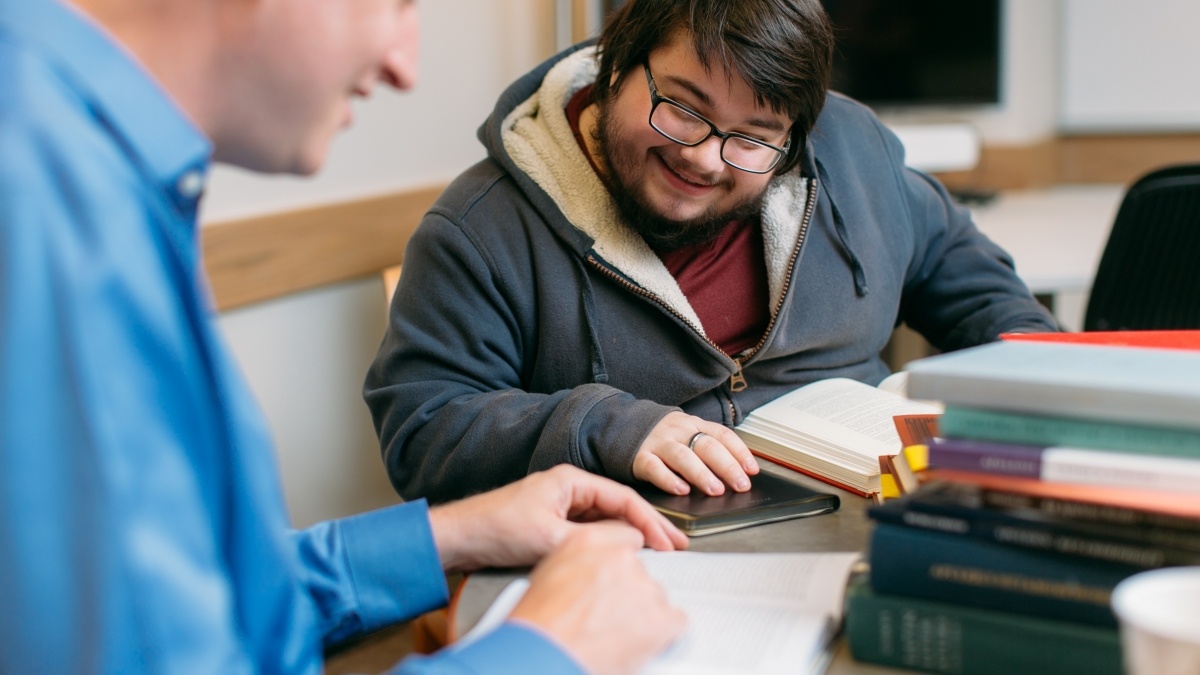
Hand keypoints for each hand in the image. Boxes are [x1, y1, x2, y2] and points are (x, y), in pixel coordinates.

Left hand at [428, 464, 687, 572]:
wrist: (459, 537)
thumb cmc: (496, 528)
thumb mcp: (550, 536)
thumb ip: (594, 538)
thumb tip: (632, 540)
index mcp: (570, 480)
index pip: (623, 498)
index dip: (650, 521)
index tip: (669, 542)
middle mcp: (568, 488)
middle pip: (618, 507)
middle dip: (648, 527)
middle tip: (676, 546)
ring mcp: (560, 505)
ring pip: (606, 519)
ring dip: (630, 536)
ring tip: (657, 553)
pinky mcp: (552, 522)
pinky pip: (590, 530)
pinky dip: (609, 542)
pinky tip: (621, 555)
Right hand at [508, 523, 686, 674]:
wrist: (542, 654)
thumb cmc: (538, 625)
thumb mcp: (548, 574)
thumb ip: (579, 563)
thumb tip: (592, 572)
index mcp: (590, 542)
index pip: (625, 540)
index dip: (619, 568)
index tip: (614, 583)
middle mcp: (621, 558)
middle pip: (640, 572)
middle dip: (629, 594)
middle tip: (608, 616)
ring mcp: (643, 587)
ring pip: (656, 597)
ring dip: (642, 614)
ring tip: (616, 635)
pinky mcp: (660, 617)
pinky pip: (676, 621)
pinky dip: (662, 635)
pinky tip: (639, 643)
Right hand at [632, 411, 758, 495]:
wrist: (622, 424)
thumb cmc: (663, 437)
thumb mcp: (687, 434)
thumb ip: (708, 448)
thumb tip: (739, 472)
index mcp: (694, 424)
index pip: (722, 435)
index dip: (739, 452)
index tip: (752, 470)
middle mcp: (678, 432)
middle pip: (706, 446)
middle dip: (726, 466)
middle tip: (740, 484)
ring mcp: (658, 443)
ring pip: (682, 456)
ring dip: (702, 474)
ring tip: (716, 490)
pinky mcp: (640, 457)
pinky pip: (655, 468)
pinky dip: (669, 479)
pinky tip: (681, 490)